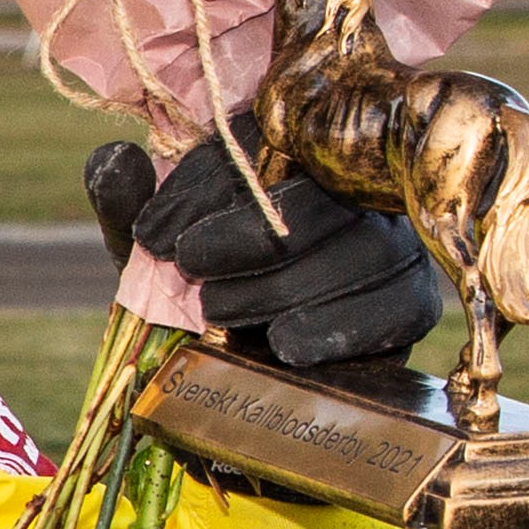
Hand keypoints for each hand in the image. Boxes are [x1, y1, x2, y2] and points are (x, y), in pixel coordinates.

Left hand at [84, 136, 447, 370]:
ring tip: (217, 310)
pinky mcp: (414, 303)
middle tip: (189, 268)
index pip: (267, 144)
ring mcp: (395, 244)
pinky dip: (332, 326)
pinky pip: (394, 306)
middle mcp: (356, 190)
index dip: (204, 187)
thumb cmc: (192, 297)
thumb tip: (114, 158)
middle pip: (323, 193)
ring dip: (277, 284)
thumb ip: (127, 205)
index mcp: (294, 158)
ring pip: (361, 248)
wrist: (241, 385)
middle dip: (245, 233)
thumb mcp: (148, 255)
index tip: (153, 236)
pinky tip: (282, 344)